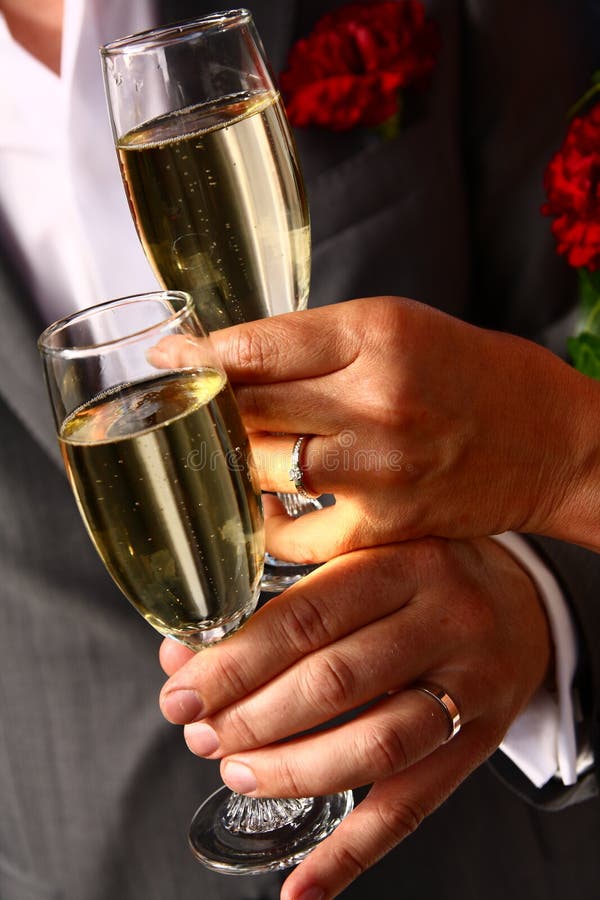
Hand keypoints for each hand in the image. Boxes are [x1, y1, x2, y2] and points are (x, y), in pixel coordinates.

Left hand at [149, 296, 599, 561]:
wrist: (550, 441)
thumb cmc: (474, 374)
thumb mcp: (400, 327)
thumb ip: (319, 342)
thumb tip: (237, 356)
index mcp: (379, 334)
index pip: (257, 346)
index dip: (199, 354)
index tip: (169, 359)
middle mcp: (377, 400)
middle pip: (250, 407)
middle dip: (206, 407)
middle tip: (185, 408)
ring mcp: (381, 469)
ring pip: (261, 469)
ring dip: (232, 463)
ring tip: (224, 455)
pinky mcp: (387, 526)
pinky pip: (294, 537)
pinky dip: (266, 525)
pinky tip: (261, 509)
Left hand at [159, 537, 550, 898]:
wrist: (521, 603)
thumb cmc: (425, 573)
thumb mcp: (369, 550)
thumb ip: (285, 588)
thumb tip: (183, 652)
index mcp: (403, 560)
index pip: (307, 617)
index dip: (236, 660)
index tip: (181, 687)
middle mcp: (444, 618)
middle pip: (335, 681)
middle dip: (251, 716)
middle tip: (199, 732)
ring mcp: (468, 685)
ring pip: (374, 745)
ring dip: (292, 770)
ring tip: (237, 773)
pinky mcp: (480, 741)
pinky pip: (414, 806)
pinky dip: (353, 853)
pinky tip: (302, 886)